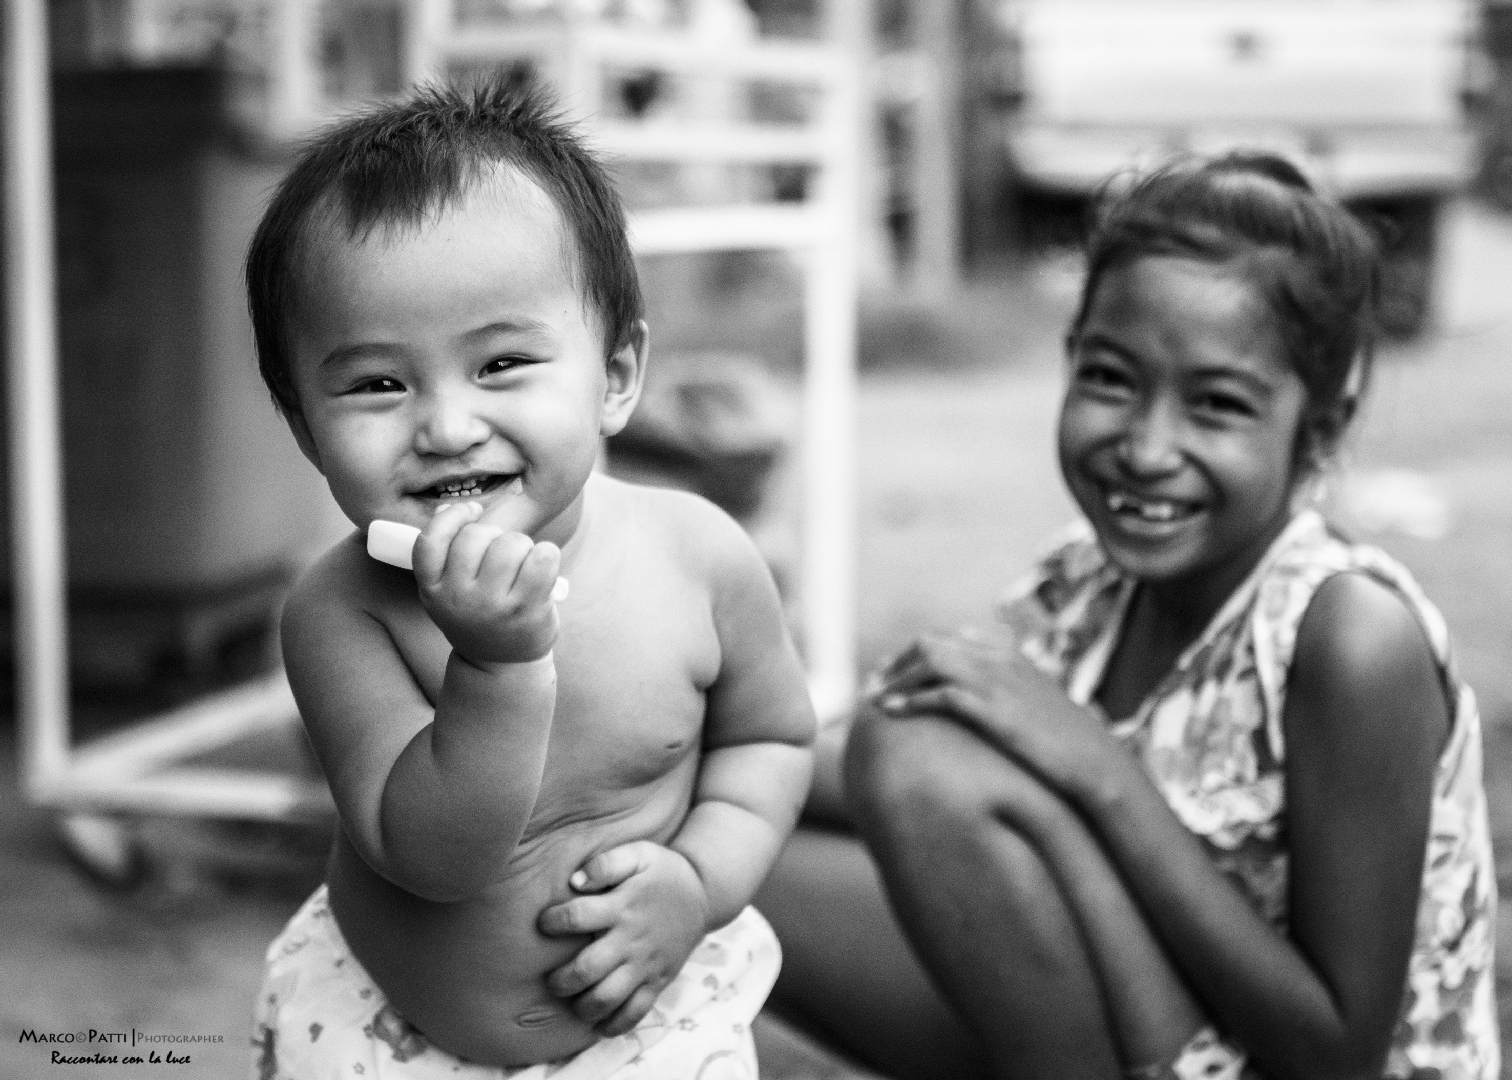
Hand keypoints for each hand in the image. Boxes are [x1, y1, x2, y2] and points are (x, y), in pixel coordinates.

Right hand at [411, 501, 559, 665]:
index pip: (430, 540)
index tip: (471, 512)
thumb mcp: (448, 592)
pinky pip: (542, 557)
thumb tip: (450, 508)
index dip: (452, 517)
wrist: (501, 666)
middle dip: (495, 535)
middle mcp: (458, 598)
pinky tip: (544, 565)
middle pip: (476, 536)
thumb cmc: (478, 616)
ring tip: (523, 565)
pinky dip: (547, 554)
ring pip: (510, 543)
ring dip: (522, 546)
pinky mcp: (527, 609)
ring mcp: (493, 605)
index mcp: (432, 590)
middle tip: (503, 555)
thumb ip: (447, 556)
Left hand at [537, 841, 709, 1035]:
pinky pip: (635, 1013)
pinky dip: (612, 1025)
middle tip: (551, 978)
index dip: (553, 921)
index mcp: (623, 906)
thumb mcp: (639, 854)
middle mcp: (632, 939)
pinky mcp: (658, 982)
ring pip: (608, 998)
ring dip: (582, 1005)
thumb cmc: (662, 872)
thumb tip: (575, 881)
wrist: (705, 894)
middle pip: (588, 969)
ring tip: (572, 999)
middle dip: (560, 979)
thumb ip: (606, 863)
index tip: (544, 923)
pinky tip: (596, 1023)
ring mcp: (646, 965)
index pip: (578, 917)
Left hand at [869, 627, 1125, 797]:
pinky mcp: (992, 708)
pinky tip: (891, 713)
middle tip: (873, 684)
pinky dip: (909, 700)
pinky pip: (938, 694)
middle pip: (931, 643)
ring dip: (895, 679)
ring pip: (928, 661)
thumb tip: (987, 710)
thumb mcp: (1036, 709)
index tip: (892, 670)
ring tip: (873, 700)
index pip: (949, 637)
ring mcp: (996, 680)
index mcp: (1010, 653)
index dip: (914, 652)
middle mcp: (1000, 658)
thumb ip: (1010, 697)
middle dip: (897, 662)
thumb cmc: (1069, 745)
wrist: (1096, 763)